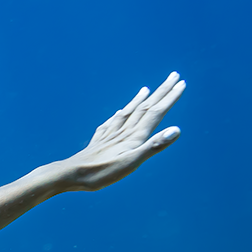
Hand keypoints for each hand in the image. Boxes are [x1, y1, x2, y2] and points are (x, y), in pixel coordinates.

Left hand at [53, 72, 185, 191]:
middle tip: (173, 76)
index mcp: (133, 136)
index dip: (169, 98)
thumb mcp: (131, 163)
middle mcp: (123, 131)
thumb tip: (175, 130)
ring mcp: (109, 135)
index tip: (181, 83)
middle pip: (144, 107)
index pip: (156, 112)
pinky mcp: (98, 142)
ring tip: (146, 89)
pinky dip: (118, 115)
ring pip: (128, 113)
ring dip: (139, 100)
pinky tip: (118, 113)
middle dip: (160, 92)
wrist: (70, 175)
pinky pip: (111, 123)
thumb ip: (153, 146)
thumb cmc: (101, 173)